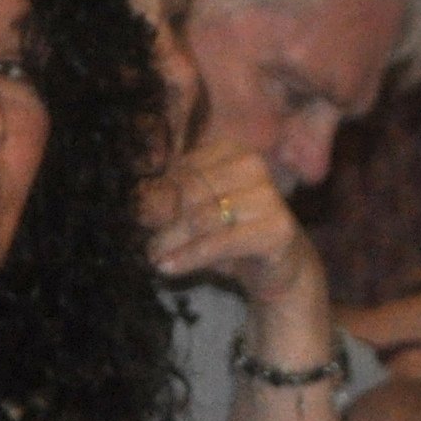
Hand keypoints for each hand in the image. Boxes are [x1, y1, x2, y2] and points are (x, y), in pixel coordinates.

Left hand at [148, 143, 328, 312]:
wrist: (281, 267)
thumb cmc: (236, 235)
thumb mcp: (201, 212)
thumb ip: (173, 202)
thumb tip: (139, 201)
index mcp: (234, 152)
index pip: (184, 169)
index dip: (158, 194)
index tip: (141, 215)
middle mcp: (254, 167)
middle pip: (189, 192)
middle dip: (162, 220)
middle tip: (146, 244)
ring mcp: (268, 198)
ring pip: (200, 219)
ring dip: (170, 242)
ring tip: (154, 258)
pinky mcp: (275, 230)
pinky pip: (218, 243)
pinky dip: (188, 257)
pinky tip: (168, 268)